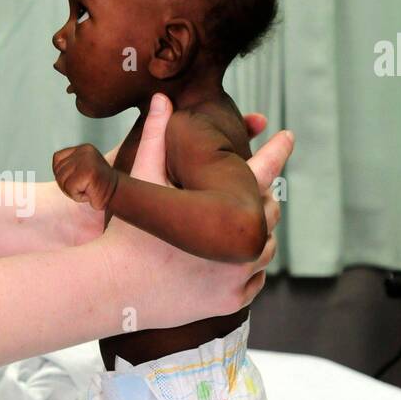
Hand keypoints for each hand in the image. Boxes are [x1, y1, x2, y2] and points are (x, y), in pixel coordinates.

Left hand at [52, 143, 118, 210]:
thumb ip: (69, 165)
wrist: (117, 195)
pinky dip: (77, 196)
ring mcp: (86, 161)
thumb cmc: (97, 186)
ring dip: (72, 191)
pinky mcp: (87, 172)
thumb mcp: (82, 169)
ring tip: (87, 189)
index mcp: (83, 148)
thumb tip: (55, 169)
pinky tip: (89, 193)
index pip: (57, 158)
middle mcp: (84, 151)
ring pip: (62, 180)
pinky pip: (70, 188)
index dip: (61, 173)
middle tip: (83, 187)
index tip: (76, 180)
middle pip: (58, 171)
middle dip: (66, 184)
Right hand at [97, 94, 293, 326]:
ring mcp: (236, 274)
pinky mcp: (230, 301)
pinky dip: (248, 269)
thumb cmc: (126, 232)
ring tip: (239, 227)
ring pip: (266, 248)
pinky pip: (254, 281)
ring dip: (257, 235)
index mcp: (222, 209)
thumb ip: (155, 138)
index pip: (262, 171)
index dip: (277, 150)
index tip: (287, 135)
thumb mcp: (140, 180)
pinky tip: (234, 261)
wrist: (112, 287)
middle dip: (259, 200)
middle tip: (250, 194)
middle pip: (269, 212)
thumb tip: (161, 98)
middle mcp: (237, 243)